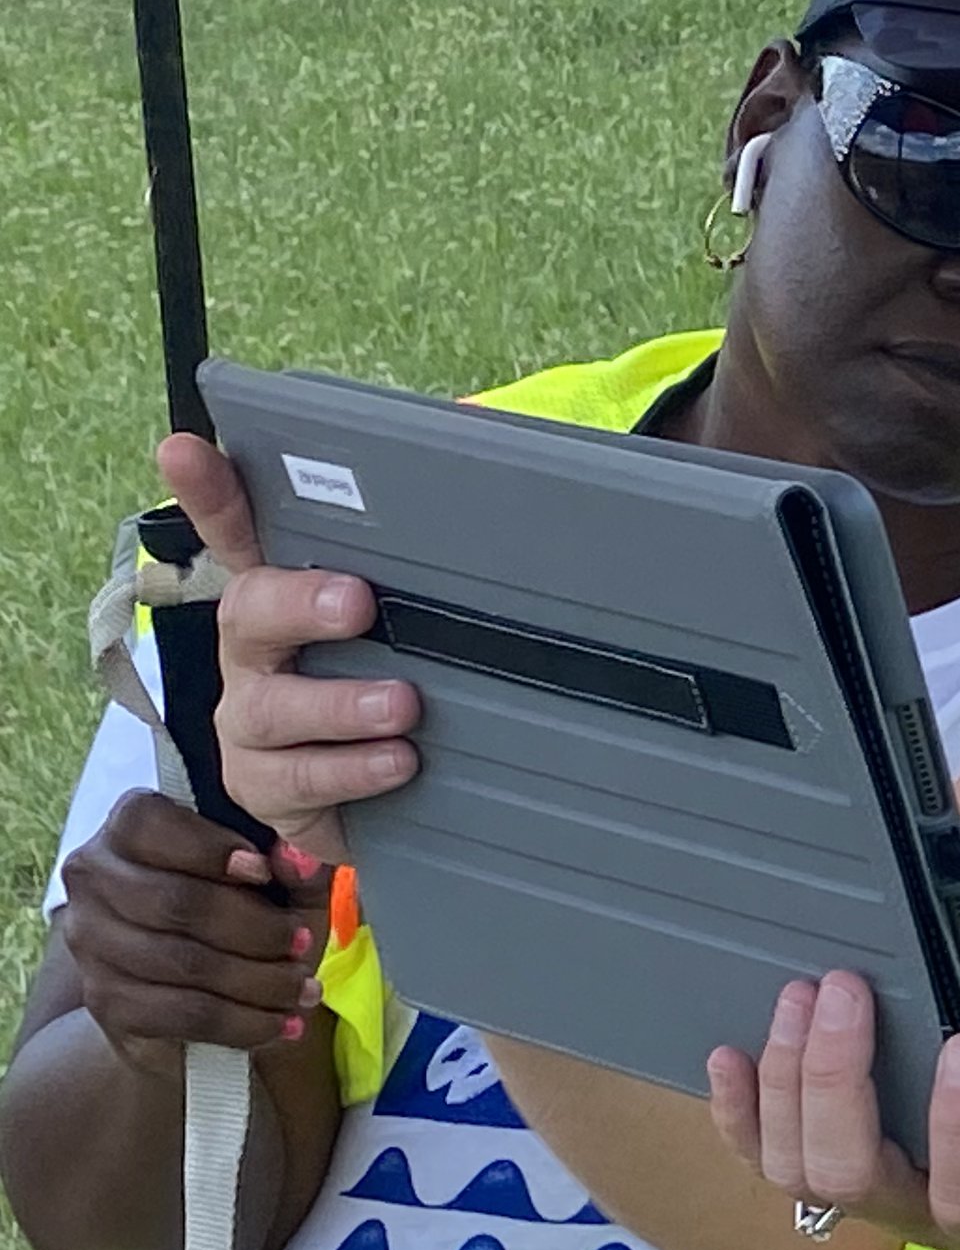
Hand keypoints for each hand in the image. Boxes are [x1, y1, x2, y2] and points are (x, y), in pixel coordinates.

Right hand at [52, 792, 332, 1081]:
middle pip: (176, 902)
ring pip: (184, 962)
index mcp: (127, 829)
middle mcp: (94, 879)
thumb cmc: (244, 917)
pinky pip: (182, 1013)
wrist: (190, 994)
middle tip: (303, 944)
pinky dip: (243, 1022)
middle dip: (255, 928)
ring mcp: (92, 943)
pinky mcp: (106, 1002)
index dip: (210, 848)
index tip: (265, 872)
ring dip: (259, 981)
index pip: (148, 824)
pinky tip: (282, 1025)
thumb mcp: (282, 884)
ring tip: (305, 990)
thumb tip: (295, 857)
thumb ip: (294, 865)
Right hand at [159, 433, 416, 859]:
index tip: (187, 449)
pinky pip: (294, 779)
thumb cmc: (401, 680)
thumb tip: (483, 452)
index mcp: (287, 595)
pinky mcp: (268, 786)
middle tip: (357, 602)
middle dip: (298, 603)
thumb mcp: (420, 617)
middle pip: (248, 611)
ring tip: (403, 704)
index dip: (210, 493)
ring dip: (340, 703)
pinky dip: (351, 768)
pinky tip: (399, 762)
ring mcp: (253, 721)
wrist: (398, 799)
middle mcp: (256, 653)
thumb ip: (434, 552)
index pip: (239, 531)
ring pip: (269, 706)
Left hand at [709, 970, 959, 1249]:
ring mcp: (886, 1199)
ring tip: (800, 998)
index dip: (958, 1123)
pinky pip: (780, 1159)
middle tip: (843, 990)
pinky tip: (731, 1058)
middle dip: (833, 1079)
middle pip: (849, 1175)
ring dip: (786, 1083)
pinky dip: (744, 1113)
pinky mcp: (863, 1175)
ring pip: (800, 1168)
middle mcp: (926, 1216)